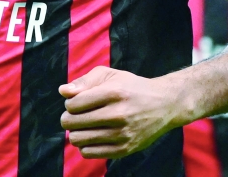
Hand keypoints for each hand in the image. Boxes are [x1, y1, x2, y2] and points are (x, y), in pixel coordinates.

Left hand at [59, 66, 183, 158]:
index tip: (76, 102)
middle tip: (75, 116)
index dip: (69, 104)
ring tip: (82, 126)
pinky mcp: (125, 149)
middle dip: (68, 118)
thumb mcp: (109, 75)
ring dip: (75, 133)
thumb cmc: (131, 87)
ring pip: (78, 139)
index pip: (73, 104)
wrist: (164, 105)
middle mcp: (119, 114)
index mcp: (113, 93)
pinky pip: (89, 153)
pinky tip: (91, 137)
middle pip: (73, 122)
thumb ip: (83, 81)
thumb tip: (63, 92)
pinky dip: (84, 146)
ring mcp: (123, 134)